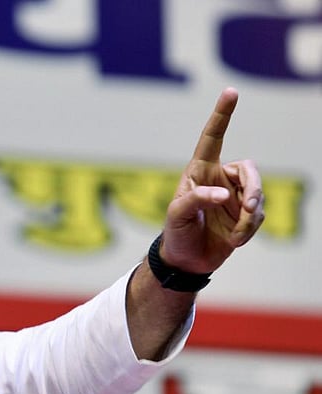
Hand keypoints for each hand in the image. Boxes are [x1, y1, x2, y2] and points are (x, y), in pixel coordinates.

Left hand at [161, 87, 264, 273]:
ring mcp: (235, 196)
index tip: (231, 92)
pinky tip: (235, 240)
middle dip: (253, 188)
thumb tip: (222, 194)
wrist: (187, 260)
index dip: (222, 115)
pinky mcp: (246, 214)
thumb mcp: (177, 216)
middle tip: (250, 208)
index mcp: (200, 171)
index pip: (213, 138)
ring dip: (249, 217)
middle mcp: (221, 179)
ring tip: (235, 234)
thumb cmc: (176, 233)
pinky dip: (250, 229)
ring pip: (258, 195)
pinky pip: (259, 215)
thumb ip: (196, 200)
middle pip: (249, 170)